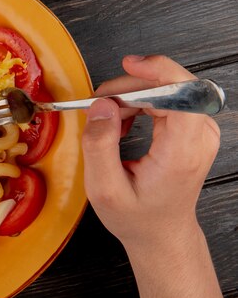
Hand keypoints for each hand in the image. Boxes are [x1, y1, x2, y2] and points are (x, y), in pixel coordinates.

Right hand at [81, 55, 220, 249]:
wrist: (161, 233)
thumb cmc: (137, 217)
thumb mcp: (104, 189)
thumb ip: (99, 145)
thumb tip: (101, 105)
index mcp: (182, 152)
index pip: (184, 93)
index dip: (157, 72)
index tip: (128, 65)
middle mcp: (199, 137)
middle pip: (169, 86)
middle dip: (127, 88)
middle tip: (98, 108)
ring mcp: (200, 130)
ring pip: (165, 88)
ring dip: (130, 97)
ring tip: (109, 124)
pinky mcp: (193, 127)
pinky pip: (166, 97)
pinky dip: (138, 103)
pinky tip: (123, 124)